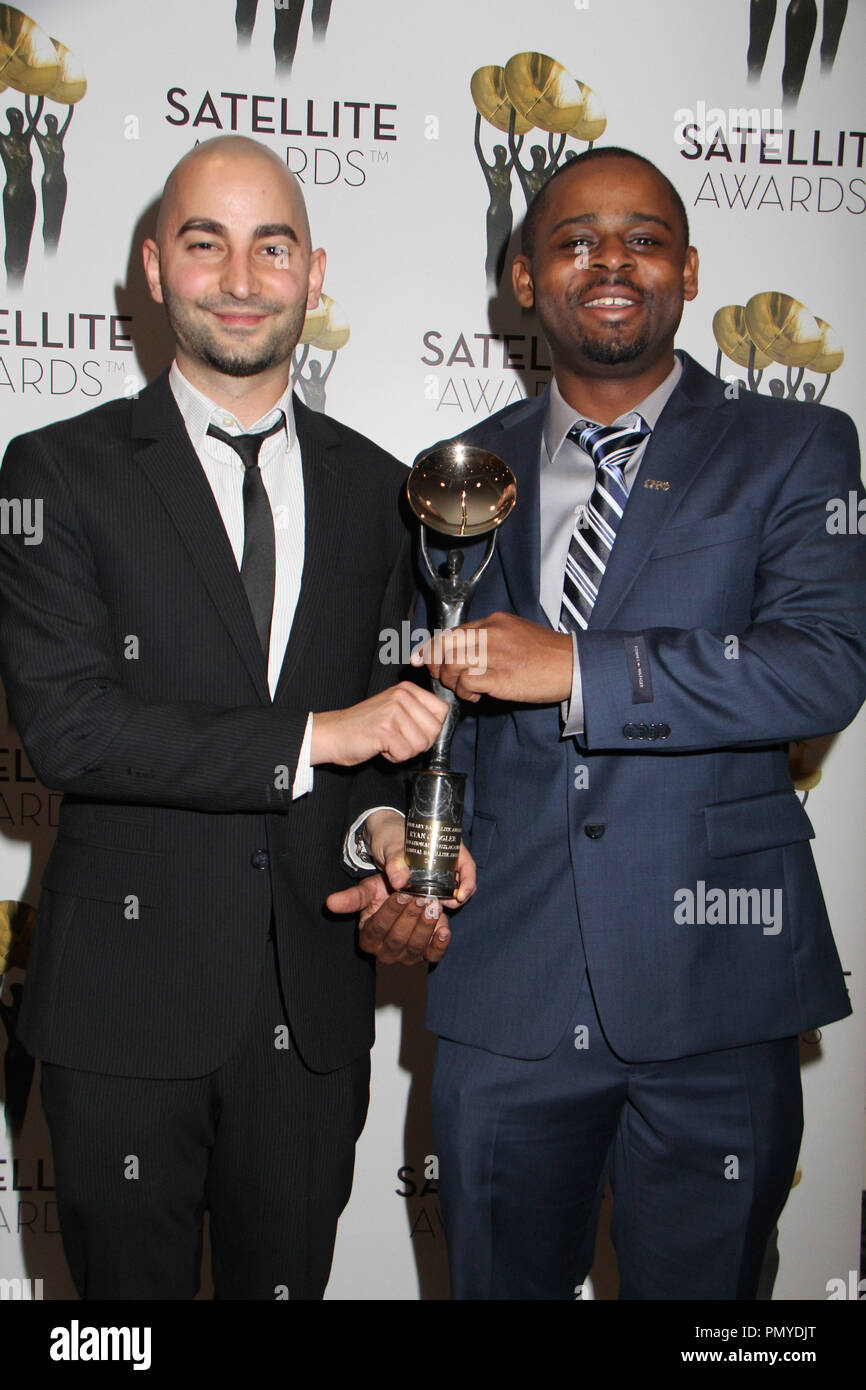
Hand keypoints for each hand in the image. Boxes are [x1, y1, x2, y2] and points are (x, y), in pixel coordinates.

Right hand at [311, 682, 448, 766]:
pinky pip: (405, 753)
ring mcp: (393, 711)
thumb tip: (440, 726)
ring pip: (422, 744)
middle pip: (434, 730)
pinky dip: (394, 758)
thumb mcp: (394, 710)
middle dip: (418, 742)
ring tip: (387, 742)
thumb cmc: (364, 726)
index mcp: (407, 689)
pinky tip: (380, 748)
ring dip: (405, 751)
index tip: (412, 730)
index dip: (430, 728)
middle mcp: (401, 696)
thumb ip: (417, 713)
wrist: (333, 734)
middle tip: (397, 739)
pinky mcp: (385, 729)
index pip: (442, 711)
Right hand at [326, 836, 476, 965]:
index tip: (402, 893)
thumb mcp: (367, 891)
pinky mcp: (426, 955)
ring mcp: (407, 957)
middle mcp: (385, 953)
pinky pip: (433, 956)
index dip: (390, 912)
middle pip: (397, 939)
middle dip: (410, 916)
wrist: (408, 894)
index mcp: (367, 938)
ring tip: (432, 905)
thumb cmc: (384, 893)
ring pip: (415, 947)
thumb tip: (330, 903)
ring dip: (425, 925)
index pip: (378, 928)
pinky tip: (444, 930)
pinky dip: (440, 944)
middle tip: (420, 896)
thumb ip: (351, 898)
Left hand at [410, 612, 572, 703]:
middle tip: (439, 677)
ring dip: (452, 681)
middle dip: (434, 664)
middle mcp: (490, 634)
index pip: (451, 632)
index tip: (418, 658)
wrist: (572, 664)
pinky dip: (466, 691)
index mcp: (493, 622)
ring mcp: (495, 655)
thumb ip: (490, 638)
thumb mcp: (515, 632)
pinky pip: (467, 682)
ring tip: (466, 689)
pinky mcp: (500, 676)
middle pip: (445, 646)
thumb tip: (464, 651)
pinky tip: (477, 695)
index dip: (429, 647)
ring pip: (452, 665)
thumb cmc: (546, 653)